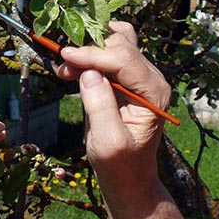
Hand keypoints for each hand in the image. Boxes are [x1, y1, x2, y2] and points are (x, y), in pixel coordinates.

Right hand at [57, 22, 171, 191]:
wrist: (128, 176)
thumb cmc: (120, 164)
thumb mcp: (108, 141)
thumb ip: (101, 106)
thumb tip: (89, 72)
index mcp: (154, 92)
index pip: (125, 58)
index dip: (93, 54)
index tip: (65, 56)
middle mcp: (151, 79)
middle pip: (122, 43)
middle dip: (90, 49)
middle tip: (64, 65)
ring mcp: (139, 77)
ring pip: (116, 42)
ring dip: (88, 49)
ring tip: (66, 68)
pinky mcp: (126, 79)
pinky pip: (107, 55)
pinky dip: (88, 57)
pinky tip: (70, 71)